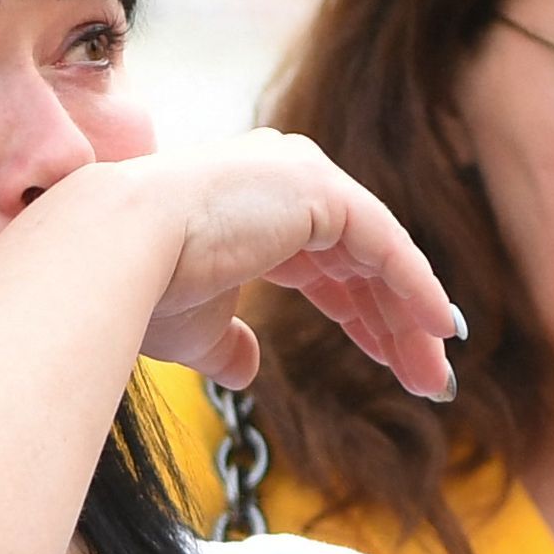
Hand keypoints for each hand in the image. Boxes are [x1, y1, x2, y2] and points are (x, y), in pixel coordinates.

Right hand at [111, 132, 462, 402]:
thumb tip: (248, 369)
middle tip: (426, 378)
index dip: (361, 313)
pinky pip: (387, 244)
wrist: (115, 255)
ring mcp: (303, 175)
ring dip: (412, 317)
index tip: (391, 360)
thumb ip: (230, 342)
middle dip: (393, 322)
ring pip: (380, 255)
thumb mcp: (197, 328)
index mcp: (253, 206)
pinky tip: (438, 331)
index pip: (326, 263)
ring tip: (435, 375)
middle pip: (360, 260)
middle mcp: (283, 178)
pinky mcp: (320, 188)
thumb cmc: (142, 291)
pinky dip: (417, 287)